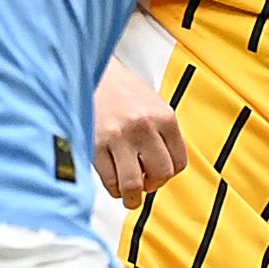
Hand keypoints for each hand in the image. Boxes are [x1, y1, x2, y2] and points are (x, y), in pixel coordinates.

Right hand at [90, 63, 185, 201]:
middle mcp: (144, 127)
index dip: (169, 174)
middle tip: (145, 185)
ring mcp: (118, 137)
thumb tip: (164, 168)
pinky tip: (113, 183)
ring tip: (130, 196)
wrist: (89, 70)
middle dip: (153, 185)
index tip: (160, 175)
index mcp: (163, 117)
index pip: (179, 162)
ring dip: (133, 197)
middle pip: (160, 175)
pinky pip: (109, 180)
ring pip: (133, 184)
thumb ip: (162, 133)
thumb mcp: (152, 104)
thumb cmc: (120, 88)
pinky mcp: (95, 145)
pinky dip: (113, 188)